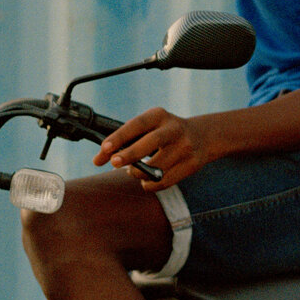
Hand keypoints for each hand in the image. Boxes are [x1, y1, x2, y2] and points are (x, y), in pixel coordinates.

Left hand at [94, 107, 221, 189]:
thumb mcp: (148, 128)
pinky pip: (164, 181)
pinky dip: (150, 184)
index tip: (105, 148)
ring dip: (138, 173)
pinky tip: (146, 180)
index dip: (120, 137)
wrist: (202, 136)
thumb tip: (97, 160)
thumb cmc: (163, 133)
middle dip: (129, 155)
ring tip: (133, 171)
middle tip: (114, 163)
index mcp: (159, 115)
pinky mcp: (192, 164)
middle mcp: (174, 129)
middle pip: (149, 143)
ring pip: (156, 167)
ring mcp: (185, 147)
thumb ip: (123, 141)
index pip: (137, 124)